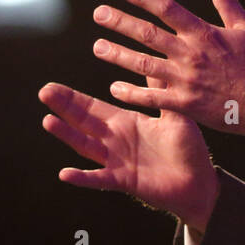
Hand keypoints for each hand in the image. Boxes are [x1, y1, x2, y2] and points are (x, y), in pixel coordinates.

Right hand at [38, 81, 218, 231]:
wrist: (200, 182)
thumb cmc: (187, 149)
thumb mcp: (174, 115)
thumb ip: (161, 92)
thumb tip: (155, 62)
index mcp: (126, 123)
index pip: (93, 108)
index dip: (73, 98)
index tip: (52, 86)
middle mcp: (116, 141)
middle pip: (83, 123)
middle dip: (64, 108)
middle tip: (44, 92)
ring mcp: (117, 162)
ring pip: (87, 147)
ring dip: (67, 136)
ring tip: (48, 121)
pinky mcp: (124, 181)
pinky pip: (100, 179)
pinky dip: (83, 177)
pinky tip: (65, 173)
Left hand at [90, 0, 244, 143]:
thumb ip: (227, 2)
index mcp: (204, 34)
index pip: (168, 9)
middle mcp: (191, 55)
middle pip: (148, 34)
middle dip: (120, 22)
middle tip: (98, 14)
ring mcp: (186, 80)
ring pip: (143, 64)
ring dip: (118, 55)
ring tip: (98, 47)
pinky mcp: (185, 104)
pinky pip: (152, 97)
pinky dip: (131, 93)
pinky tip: (114, 88)